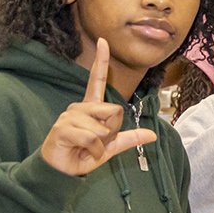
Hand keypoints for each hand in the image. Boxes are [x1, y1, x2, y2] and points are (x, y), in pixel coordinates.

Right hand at [41, 39, 159, 175]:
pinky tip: (83, 152)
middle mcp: (79, 108)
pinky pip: (92, 138)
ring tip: (87, 148)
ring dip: (102, 144)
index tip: (104, 41)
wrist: (62, 171)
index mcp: (91, 108)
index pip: (97, 81)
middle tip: (97, 142)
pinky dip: (94, 151)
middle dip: (112, 131)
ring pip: (104, 127)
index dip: (101, 61)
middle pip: (114, 110)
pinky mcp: (63, 128)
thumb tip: (152, 135)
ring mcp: (69, 116)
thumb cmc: (83, 155)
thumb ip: (128, 139)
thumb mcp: (110, 148)